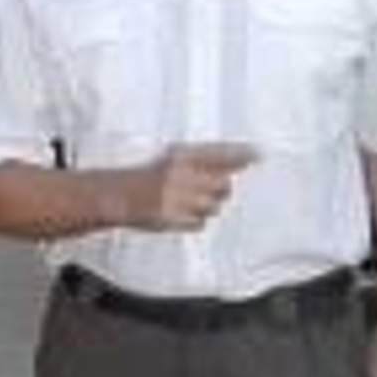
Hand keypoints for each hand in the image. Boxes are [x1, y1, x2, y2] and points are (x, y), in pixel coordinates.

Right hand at [135, 142, 257, 230]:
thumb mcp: (175, 158)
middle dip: (221, 189)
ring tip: (190, 201)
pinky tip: (183, 213)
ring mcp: (178, 199)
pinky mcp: (173, 219)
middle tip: (211, 189)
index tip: (257, 154)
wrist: (119, 195)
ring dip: (207, 205)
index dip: (241, 154)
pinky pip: (199, 223)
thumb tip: (241, 160)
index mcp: (182, 156)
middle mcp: (183, 176)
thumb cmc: (148, 176)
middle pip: (223, 184)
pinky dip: (195, 220)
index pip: (220, 153)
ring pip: (213, 206)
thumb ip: (205, 160)